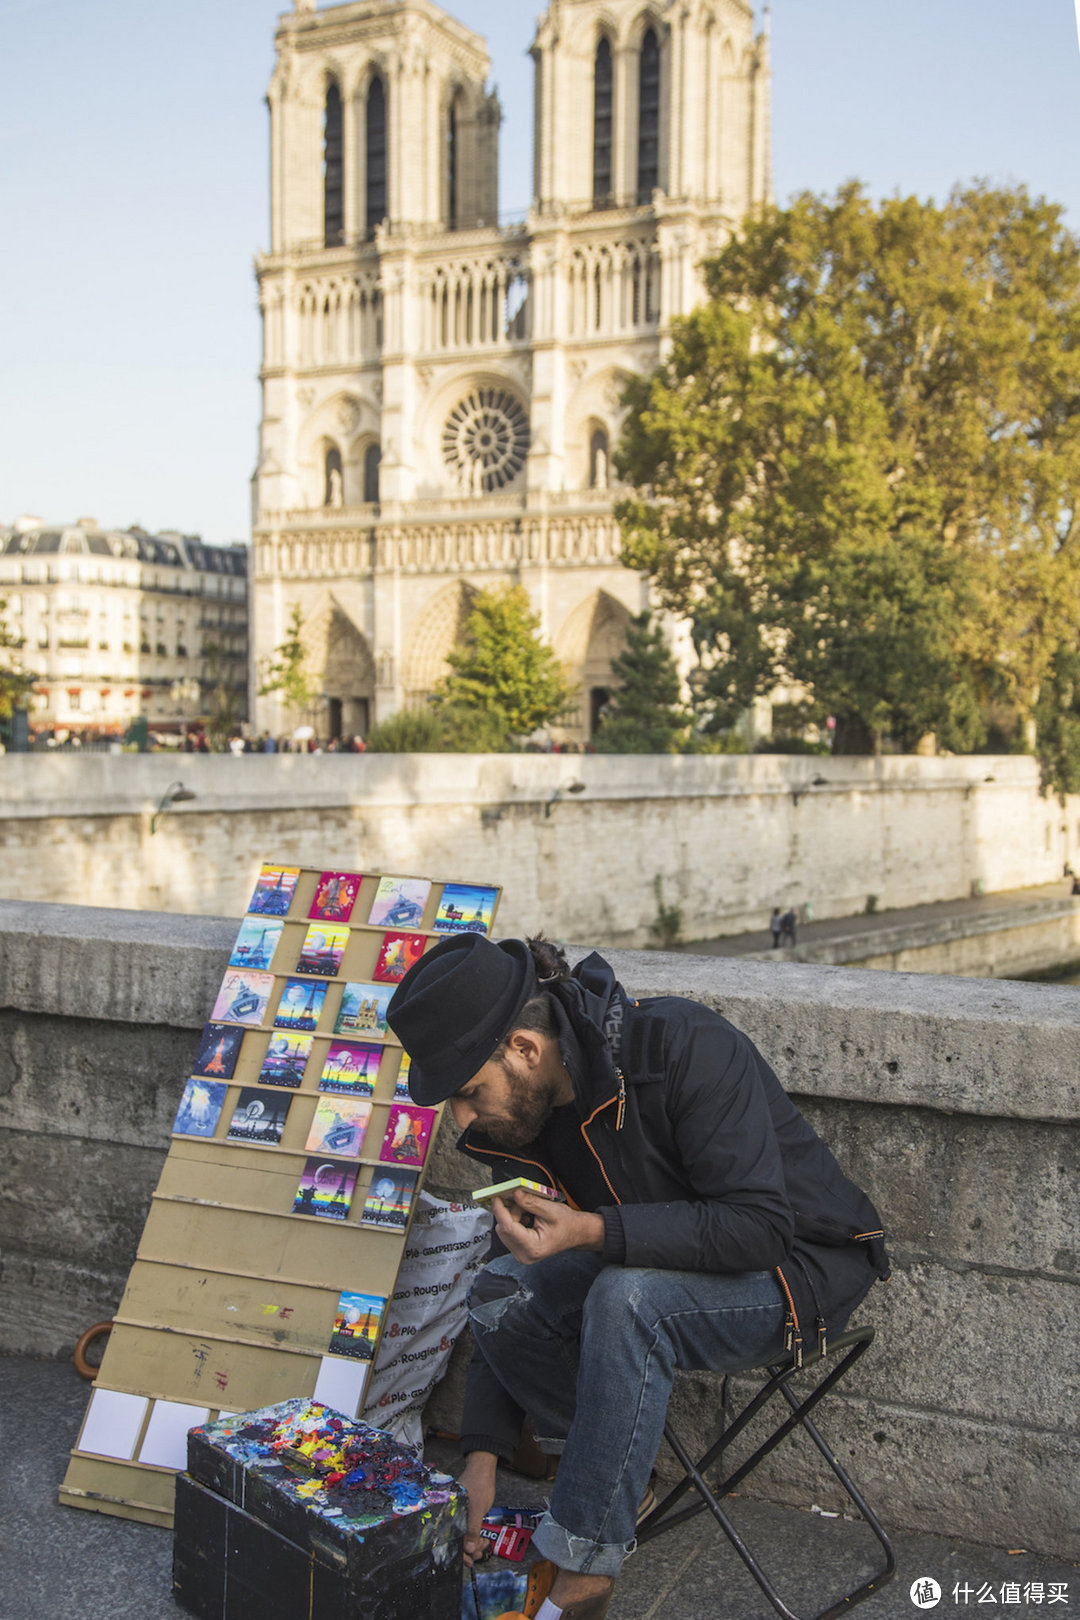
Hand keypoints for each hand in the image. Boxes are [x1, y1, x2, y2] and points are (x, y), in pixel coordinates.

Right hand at [459, 1450, 497, 1567]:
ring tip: (483, 1546)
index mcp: (450, 1515)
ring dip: (474, 1545)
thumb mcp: (477, 1508)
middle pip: (457, 1540)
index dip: (460, 1552)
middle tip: (478, 1553)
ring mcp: (460, 1516)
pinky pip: (469, 1531)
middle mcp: (453, 1517)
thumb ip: (472, 1528)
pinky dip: (475, 1538)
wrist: (483, 1470)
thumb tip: (469, 1548)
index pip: (451, 1539)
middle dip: (469, 1550)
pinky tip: (482, 1540)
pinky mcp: (466, 1516)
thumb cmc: (478, 1484)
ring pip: (464, 1538)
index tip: (468, 1561)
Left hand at [492, 1191, 604, 1264]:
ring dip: (512, 1216)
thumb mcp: (550, 1209)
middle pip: (504, 1228)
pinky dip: (514, 1221)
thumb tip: (514, 1194)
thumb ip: (530, 1202)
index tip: (496, 1197)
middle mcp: (525, 1255)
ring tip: (528, 1210)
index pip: (509, 1227)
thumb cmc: (568, 1224)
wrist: (577, 1233)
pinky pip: (509, 1233)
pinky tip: (526, 1216)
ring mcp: (521, 1254)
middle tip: (521, 1200)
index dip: (501, 1210)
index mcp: (533, 1247)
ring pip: (505, 1230)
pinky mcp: (520, 1250)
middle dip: (510, 1212)